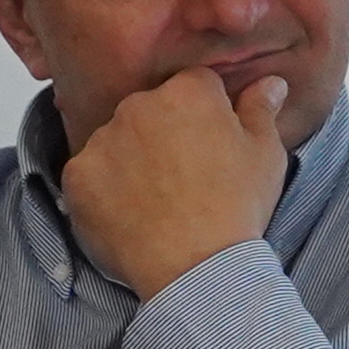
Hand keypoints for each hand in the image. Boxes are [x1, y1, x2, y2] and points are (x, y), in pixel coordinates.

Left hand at [59, 66, 295, 298]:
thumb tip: (271, 81)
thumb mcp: (266, 156)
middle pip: (150, 108)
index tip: (210, 144)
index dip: (205, 113)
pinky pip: (88, 174)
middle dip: (163, 132)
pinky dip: (102, 189)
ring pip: (117, 140)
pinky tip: (127, 213)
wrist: (196, 267)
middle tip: (182, 176)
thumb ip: (261, 110)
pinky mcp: (77, 175)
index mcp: (188, 93)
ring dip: (130, 159)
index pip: (194, 85)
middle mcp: (139, 105)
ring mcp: (103, 139)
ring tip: (154, 200)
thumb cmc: (237, 208)